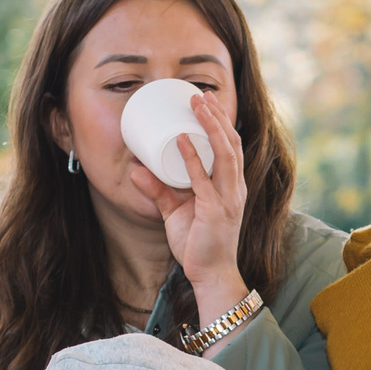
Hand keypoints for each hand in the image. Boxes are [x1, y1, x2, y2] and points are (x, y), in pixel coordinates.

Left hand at [133, 87, 250, 324]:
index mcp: (231, 185)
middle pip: (231, 143)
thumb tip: (136, 170)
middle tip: (201, 94)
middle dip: (217, 116)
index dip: (221, 121)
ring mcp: (228, 199)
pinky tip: (182, 141)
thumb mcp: (175, 211)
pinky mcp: (216, 211)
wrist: (211, 275)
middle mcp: (235, 188)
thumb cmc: (198, 244)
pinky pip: (204, 180)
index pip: (231, 146)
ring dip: (210, 126)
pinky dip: (193, 159)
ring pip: (225, 153)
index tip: (207, 100)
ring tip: (196, 105)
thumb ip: (158, 190)